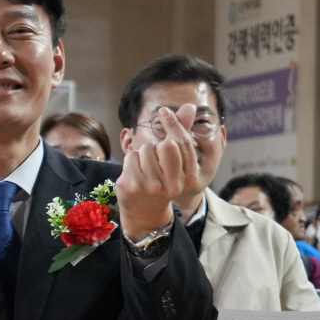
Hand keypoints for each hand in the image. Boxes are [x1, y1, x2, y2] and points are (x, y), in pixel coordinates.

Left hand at [118, 105, 201, 240]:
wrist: (144, 213)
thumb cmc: (161, 183)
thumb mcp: (175, 164)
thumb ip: (180, 136)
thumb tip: (189, 107)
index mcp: (189, 177)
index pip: (184, 144)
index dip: (174, 124)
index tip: (164, 111)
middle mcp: (173, 183)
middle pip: (167, 145)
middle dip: (157, 145)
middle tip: (153, 159)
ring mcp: (152, 186)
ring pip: (147, 148)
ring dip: (142, 153)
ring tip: (143, 169)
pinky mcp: (133, 185)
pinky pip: (131, 156)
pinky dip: (130, 160)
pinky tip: (132, 174)